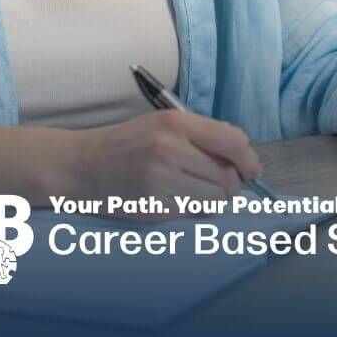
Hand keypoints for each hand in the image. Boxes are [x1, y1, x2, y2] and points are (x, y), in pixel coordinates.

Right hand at [72, 110, 262, 220]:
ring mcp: (162, 181)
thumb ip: (202, 134)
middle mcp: (170, 150)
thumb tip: (242, 156)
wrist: (84, 166)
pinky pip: (195, 213)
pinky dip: (194, 209)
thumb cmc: (128, 143)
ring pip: (216, 199)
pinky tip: (177, 198)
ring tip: (194, 189)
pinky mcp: (155, 207)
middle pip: (228, 176)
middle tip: (218, 181)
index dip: (249, 158)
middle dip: (231, 182)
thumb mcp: (163, 123)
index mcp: (176, 123)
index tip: (251, 168)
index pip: (233, 141)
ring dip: (214, 198)